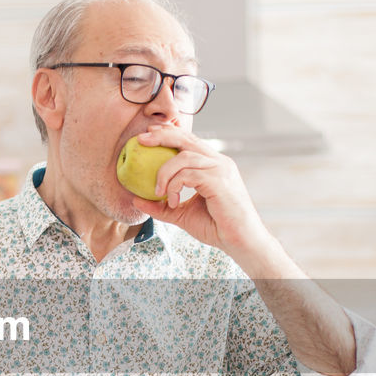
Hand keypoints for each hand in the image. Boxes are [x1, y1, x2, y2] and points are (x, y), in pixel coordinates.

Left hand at [130, 126, 269, 259]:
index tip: (148, 134)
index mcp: (213, 165)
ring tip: (157, 192)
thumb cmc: (215, 227)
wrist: (240, 241)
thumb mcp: (182, 214)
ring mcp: (221, 169)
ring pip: (184, 157)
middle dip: (162, 136)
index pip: (189, 141)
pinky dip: (174, 186)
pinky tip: (173, 201)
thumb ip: (161, 206)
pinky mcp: (219, 181)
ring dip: (164, 172)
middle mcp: (218, 162)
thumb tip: (135, 199)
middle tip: (141, 139)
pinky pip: (188, 175)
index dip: (169, 133)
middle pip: (187, 138)